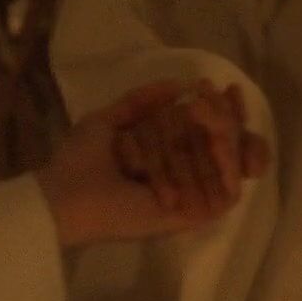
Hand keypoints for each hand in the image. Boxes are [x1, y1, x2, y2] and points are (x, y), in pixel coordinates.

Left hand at [34, 81, 247, 247]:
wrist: (67, 194)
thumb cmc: (81, 161)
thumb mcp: (108, 120)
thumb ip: (140, 102)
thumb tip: (180, 85)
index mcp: (169, 156)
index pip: (215, 134)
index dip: (228, 112)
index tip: (226, 87)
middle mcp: (186, 176)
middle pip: (232, 147)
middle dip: (229, 116)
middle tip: (206, 95)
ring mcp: (194, 196)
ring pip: (234, 164)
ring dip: (227, 133)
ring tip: (201, 112)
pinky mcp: (196, 215)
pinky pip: (228, 192)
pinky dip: (228, 162)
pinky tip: (214, 140)